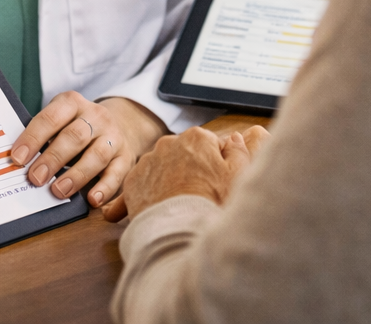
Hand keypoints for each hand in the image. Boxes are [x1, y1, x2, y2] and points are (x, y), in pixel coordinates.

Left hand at [11, 93, 167, 207]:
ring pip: (97, 154)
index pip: (51, 117)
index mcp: (72, 103)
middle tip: (35, 178)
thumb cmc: (76, 127)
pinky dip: (105, 188)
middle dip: (53, 158)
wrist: (120, 123)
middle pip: (75, 136)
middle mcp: (96, 116)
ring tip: (58, 191)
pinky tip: (92, 200)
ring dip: (76, 174)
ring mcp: (113, 136)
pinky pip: (117, 173)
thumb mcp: (61, 121)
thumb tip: (17, 163)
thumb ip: (43, 137)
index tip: (17, 158)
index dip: (33, 138)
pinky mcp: (125, 157)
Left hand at [103, 124, 269, 222]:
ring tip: (180, 203)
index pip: (209, 144)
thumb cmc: (213, 204)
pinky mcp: (132, 182)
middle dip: (191, 168)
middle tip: (199, 193)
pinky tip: (158, 207)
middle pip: (184, 153)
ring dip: (170, 178)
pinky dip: (149, 192)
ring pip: (162, 166)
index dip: (215, 163)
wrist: (180, 232)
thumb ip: (237, 151)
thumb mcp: (238, 176)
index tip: (216, 180)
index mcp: (197, 138)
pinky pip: (143, 183)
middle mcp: (169, 143)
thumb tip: (234, 138)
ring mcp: (148, 161)